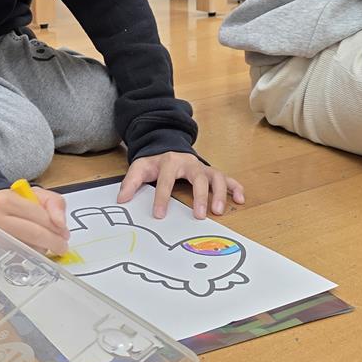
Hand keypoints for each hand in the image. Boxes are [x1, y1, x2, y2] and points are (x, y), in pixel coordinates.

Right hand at [0, 185, 69, 254]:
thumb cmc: (16, 203)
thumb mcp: (37, 195)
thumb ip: (54, 203)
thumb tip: (61, 223)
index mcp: (6, 200)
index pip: (38, 215)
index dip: (55, 226)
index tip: (65, 234)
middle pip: (32, 234)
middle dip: (53, 241)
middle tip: (62, 246)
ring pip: (27, 248)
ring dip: (43, 249)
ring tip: (47, 244)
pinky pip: (18, 257)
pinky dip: (31, 254)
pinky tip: (35, 248)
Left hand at [117, 152, 244, 219]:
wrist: (167, 146)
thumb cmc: (154, 161)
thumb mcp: (139, 167)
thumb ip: (130, 183)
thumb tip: (121, 200)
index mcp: (169, 162)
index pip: (166, 180)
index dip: (163, 197)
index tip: (160, 215)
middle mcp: (189, 163)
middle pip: (198, 177)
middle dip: (199, 196)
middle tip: (199, 216)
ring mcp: (202, 167)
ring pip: (216, 177)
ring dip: (220, 193)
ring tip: (219, 211)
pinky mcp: (211, 172)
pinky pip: (227, 178)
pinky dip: (235, 188)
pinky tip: (240, 199)